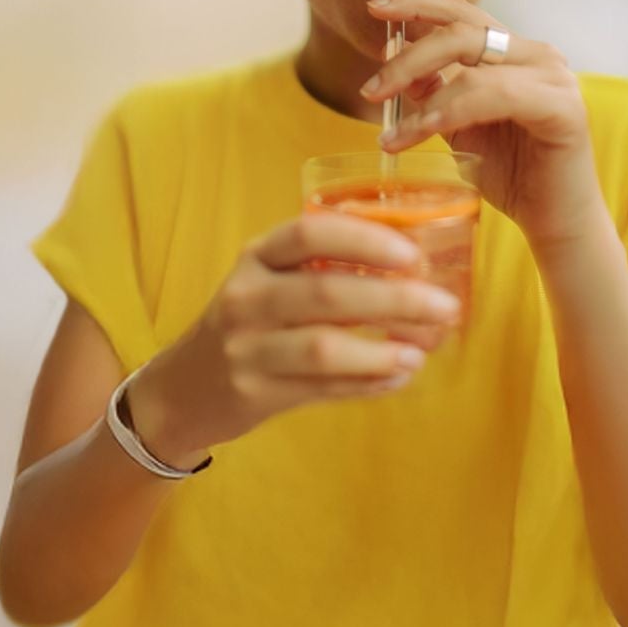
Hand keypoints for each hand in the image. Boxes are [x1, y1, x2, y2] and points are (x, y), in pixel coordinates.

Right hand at [127, 210, 464, 464]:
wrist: (184, 388)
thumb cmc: (246, 324)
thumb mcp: (267, 282)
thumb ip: (322, 269)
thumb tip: (414, 270)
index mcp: (256, 258)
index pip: (309, 233)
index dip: (365, 240)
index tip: (414, 255)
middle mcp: (246, 297)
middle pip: (327, 292)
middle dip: (395, 299)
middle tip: (444, 307)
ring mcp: (247, 348)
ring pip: (324, 347)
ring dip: (383, 350)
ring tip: (422, 352)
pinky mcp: (255, 393)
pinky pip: (323, 389)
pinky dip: (367, 384)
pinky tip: (399, 377)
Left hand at [359, 0, 607, 250]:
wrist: (554, 221)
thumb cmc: (511, 174)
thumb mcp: (458, 126)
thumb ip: (433, 91)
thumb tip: (392, 58)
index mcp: (513, 52)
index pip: (461, 14)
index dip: (417, 5)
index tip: (374, 9)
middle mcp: (537, 55)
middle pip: (461, 32)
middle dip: (408, 58)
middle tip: (371, 90)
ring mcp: (554, 77)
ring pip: (472, 66)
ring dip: (423, 97)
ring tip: (392, 134)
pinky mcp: (563, 106)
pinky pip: (494, 95)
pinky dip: (451, 110)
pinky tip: (422, 130)